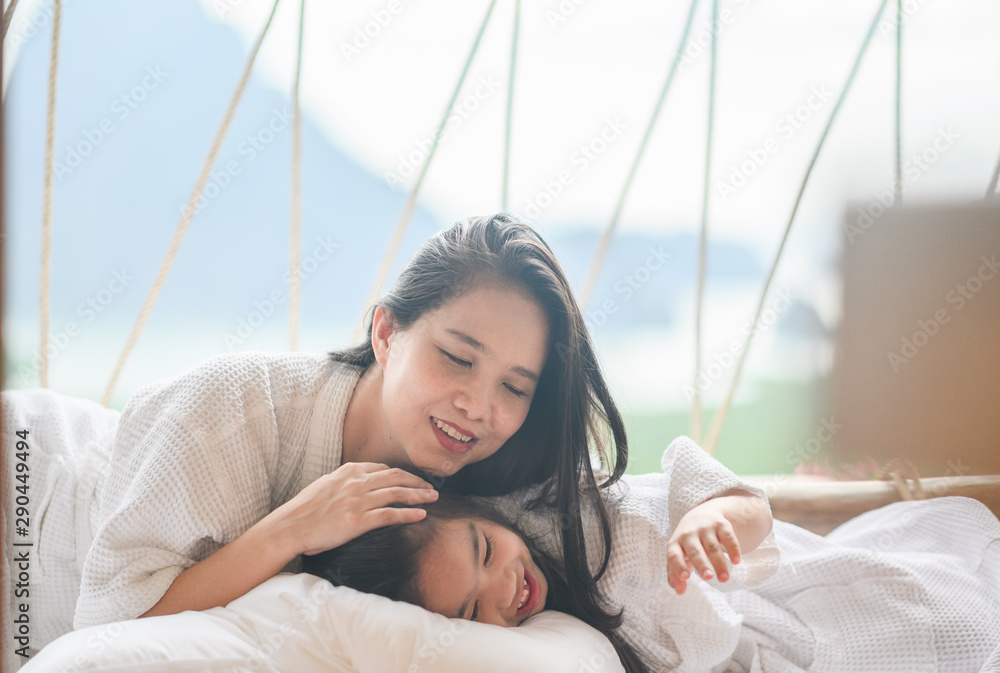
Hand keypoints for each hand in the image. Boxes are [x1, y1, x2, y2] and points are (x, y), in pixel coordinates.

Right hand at [261, 462, 438, 556]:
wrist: (290, 526)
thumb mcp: (324, 485)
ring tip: (433, 498)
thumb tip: (355, 484)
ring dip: (419, 495)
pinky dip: (409, 513)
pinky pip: (391, 514)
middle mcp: (357, 482)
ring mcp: (359, 500)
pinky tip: (421, 515)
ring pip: (398, 493)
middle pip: (396, 477)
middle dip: (417, 481)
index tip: (412, 479)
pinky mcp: (359, 520)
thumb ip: (344, 482)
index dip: (401, 474)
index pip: (383, 468)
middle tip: (431, 487)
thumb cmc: (303, 510)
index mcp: (348, 472)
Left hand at [666, 499, 741, 594]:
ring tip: (724, 578)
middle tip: (708, 578)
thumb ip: (676, 573)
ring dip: (719, 563)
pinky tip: (736, 561)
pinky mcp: (721, 525)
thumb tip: (679, 591)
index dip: (679, 566)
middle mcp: (689, 534)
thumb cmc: (688, 542)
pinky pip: (728, 536)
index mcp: (676, 543)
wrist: (703, 513)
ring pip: (713, 547)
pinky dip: (733, 549)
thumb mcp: (679, 554)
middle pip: (695, 551)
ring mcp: (705, 528)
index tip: (686, 577)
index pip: (674, 555)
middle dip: (702, 564)